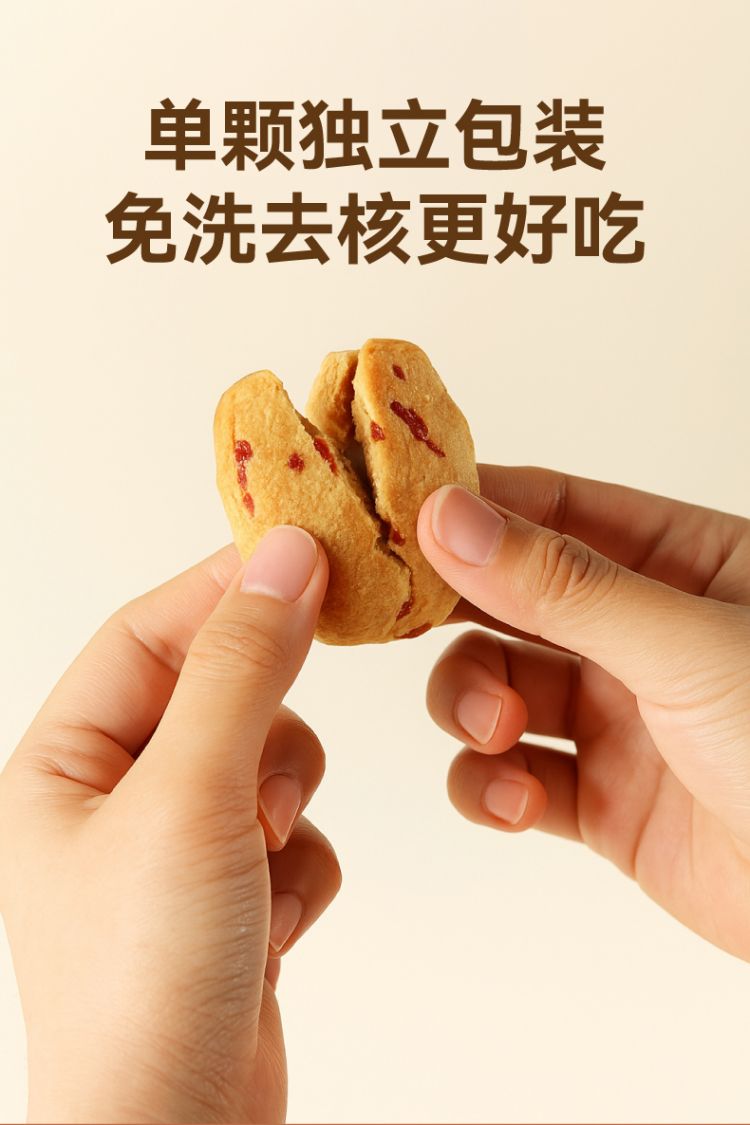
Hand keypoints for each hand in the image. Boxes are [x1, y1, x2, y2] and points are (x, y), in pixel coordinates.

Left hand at [0, 527, 339, 1123]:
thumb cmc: (143, 980)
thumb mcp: (190, 794)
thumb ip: (241, 666)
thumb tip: (283, 557)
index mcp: (62, 764)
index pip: (148, 634)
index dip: (225, 590)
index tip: (307, 555)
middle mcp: (111, 800)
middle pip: (216, 692)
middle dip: (262, 724)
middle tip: (273, 755)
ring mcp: (174, 849)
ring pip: (268, 759)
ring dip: (284, 802)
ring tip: (257, 861)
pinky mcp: (230, 894)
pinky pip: (294, 830)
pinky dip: (300, 865)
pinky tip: (271, 923)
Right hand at [418, 467, 749, 960]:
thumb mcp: (685, 646)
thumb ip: (562, 585)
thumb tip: (452, 518)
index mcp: (688, 567)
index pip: (559, 509)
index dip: (475, 507)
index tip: (396, 513)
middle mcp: (646, 636)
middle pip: (511, 599)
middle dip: (453, 612)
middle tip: (397, 618)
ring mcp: (621, 720)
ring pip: (497, 686)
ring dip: (472, 704)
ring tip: (496, 727)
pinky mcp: (603, 802)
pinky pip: (513, 779)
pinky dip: (493, 787)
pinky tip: (518, 799)